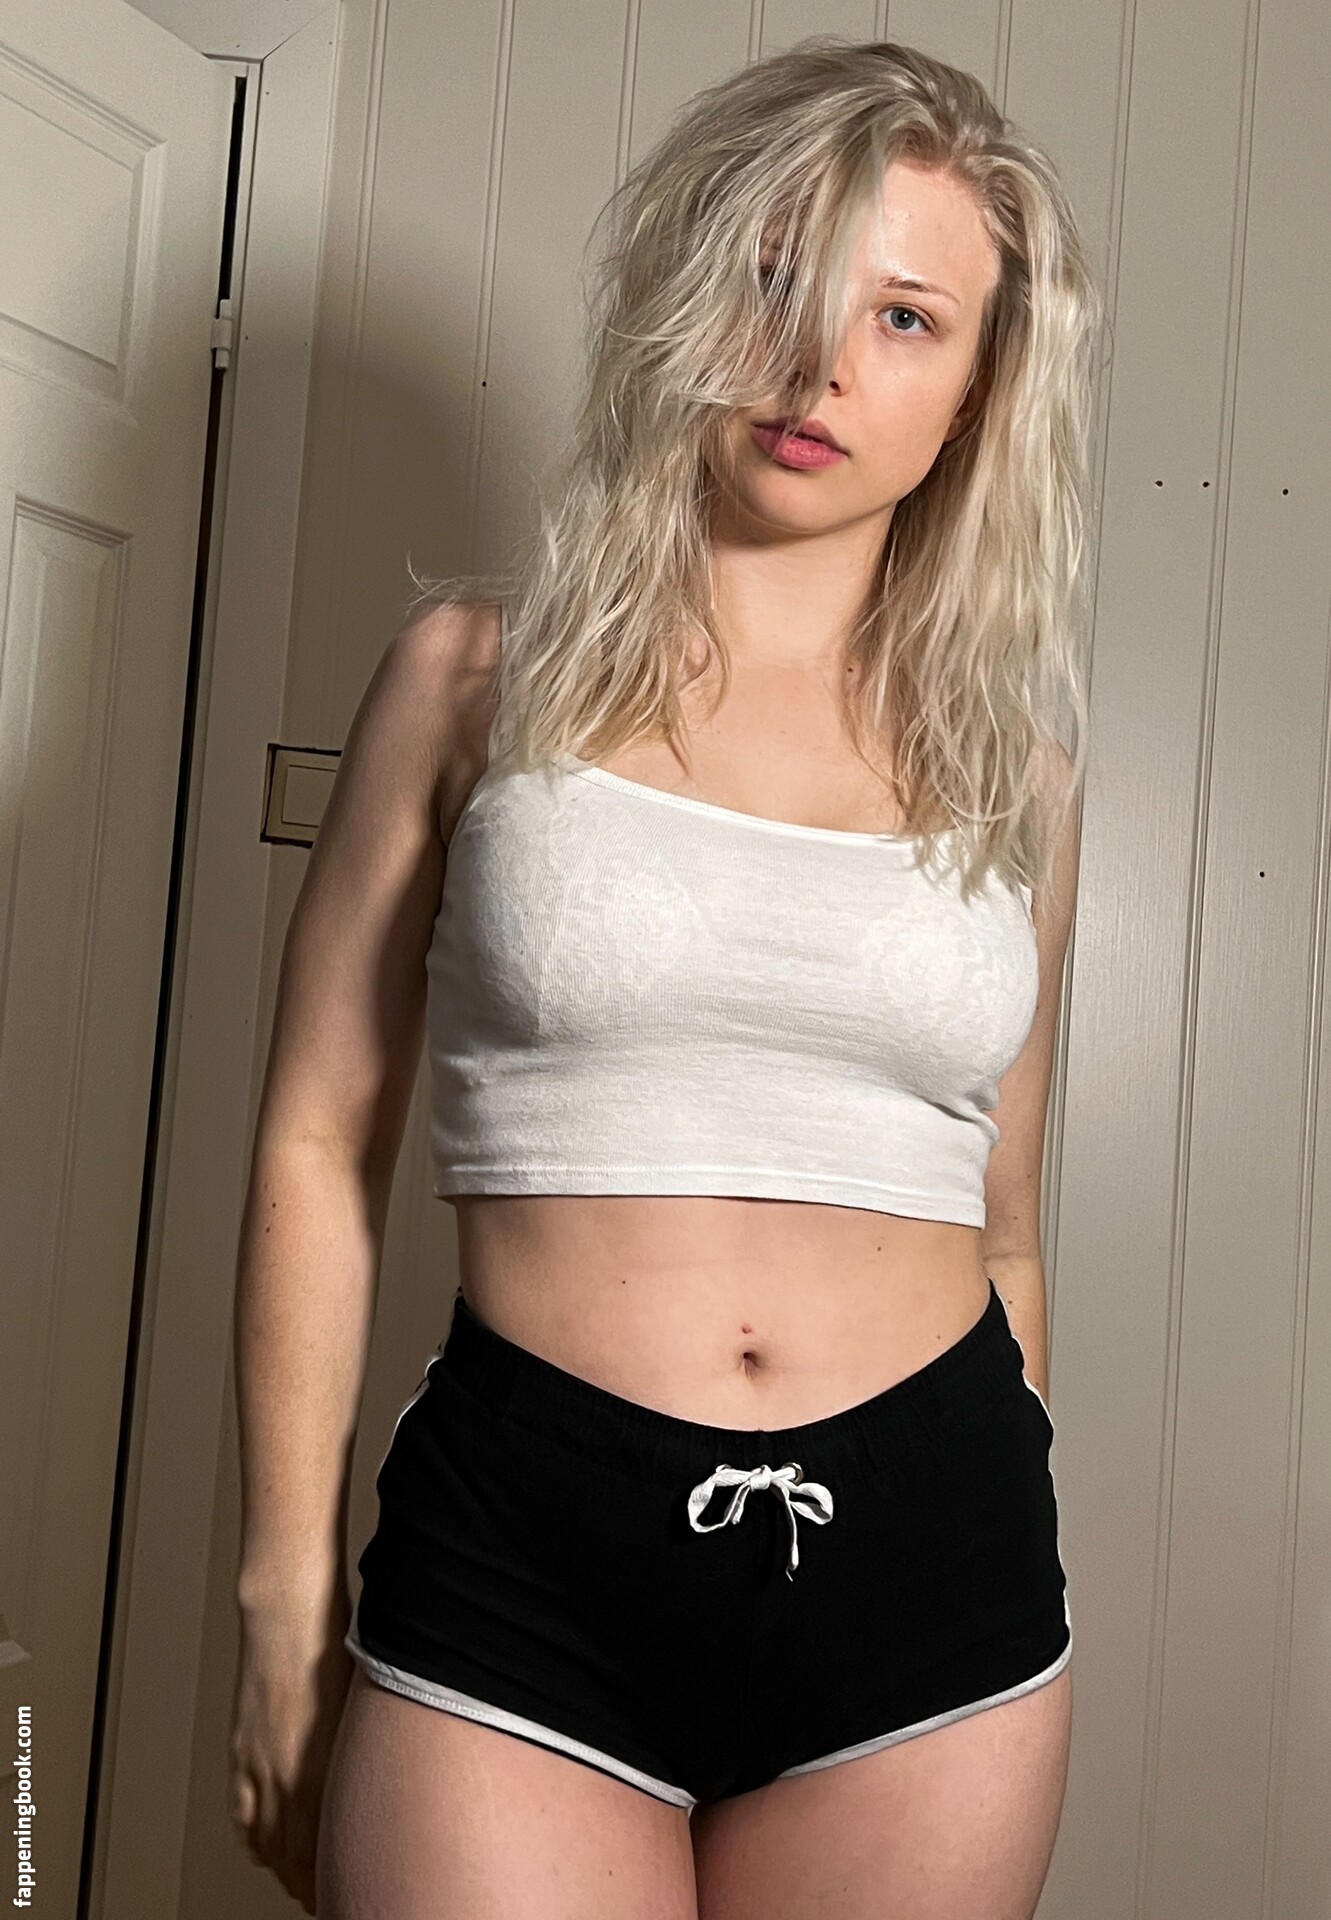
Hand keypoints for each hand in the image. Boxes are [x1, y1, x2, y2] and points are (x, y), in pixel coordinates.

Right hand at [228, 1588, 352, 1914]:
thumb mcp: (365, 1713)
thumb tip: (385, 1788)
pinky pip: (245, 1816)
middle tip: (328, 1896)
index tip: (347, 1891)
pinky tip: (266, 1850)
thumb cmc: (335, 1651)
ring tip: (303, 1882)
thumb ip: (365, 1759)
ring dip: (285, 1869)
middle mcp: (284, 1778)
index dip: (331, 1880)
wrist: (288, 1617)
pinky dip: (256, 1840)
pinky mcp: (242, 1753)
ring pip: (268, 1843)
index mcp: (320, 1772)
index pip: (320, 1854)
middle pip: (294, 1858)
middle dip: (311, 1883)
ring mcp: (258, 1767)